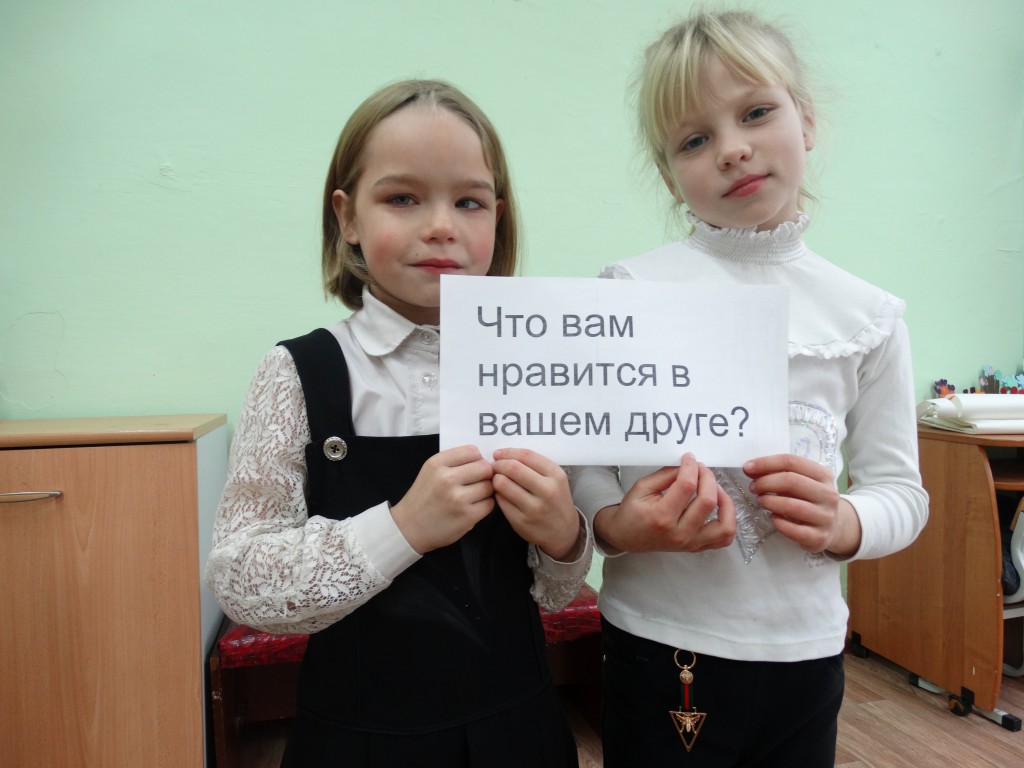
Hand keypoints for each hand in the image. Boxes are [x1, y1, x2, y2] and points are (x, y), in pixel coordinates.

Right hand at [390, 445, 494, 553]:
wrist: (409, 527)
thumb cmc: (423, 497)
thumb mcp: (430, 471)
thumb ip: (453, 462)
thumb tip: (482, 459)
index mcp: (437, 464)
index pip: (472, 451)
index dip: (477, 459)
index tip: (472, 467)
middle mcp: (447, 479)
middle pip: (484, 468)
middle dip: (484, 474)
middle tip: (477, 482)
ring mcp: (457, 499)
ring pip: (489, 486)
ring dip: (485, 491)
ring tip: (473, 495)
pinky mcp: (467, 516)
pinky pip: (489, 504)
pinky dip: (485, 505)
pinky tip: (473, 507)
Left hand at [491, 448, 580, 560]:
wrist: (563, 532)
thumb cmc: (556, 500)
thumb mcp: (555, 479)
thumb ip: (535, 466)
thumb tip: (504, 455)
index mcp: (556, 475)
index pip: (526, 456)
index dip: (508, 452)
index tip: (498, 453)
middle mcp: (547, 491)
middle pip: (513, 468)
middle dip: (498, 464)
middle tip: (494, 466)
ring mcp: (534, 508)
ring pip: (503, 484)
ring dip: (495, 479)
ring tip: (497, 480)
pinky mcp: (521, 521)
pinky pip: (501, 501)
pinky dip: (497, 494)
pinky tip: (502, 494)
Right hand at [594, 453, 734, 552]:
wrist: (627, 537)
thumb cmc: (632, 511)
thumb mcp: (642, 487)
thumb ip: (666, 475)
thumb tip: (688, 465)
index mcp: (662, 517)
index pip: (687, 486)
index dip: (691, 467)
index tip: (689, 457)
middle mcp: (679, 533)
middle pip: (707, 501)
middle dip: (708, 477)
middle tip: (701, 468)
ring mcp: (691, 544)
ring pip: (724, 525)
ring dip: (726, 502)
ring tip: (716, 488)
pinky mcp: (697, 547)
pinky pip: (724, 538)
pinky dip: (728, 521)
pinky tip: (720, 507)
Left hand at [743, 454, 860, 555]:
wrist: (833, 527)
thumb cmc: (810, 499)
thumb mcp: (802, 482)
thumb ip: (780, 473)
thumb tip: (750, 468)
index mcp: (824, 475)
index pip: (792, 462)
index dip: (766, 463)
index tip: (747, 468)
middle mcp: (828, 494)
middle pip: (791, 481)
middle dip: (766, 482)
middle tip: (753, 488)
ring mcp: (826, 517)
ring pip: (792, 506)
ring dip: (770, 502)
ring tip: (761, 501)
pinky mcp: (820, 537)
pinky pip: (795, 530)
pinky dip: (779, 523)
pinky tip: (772, 518)